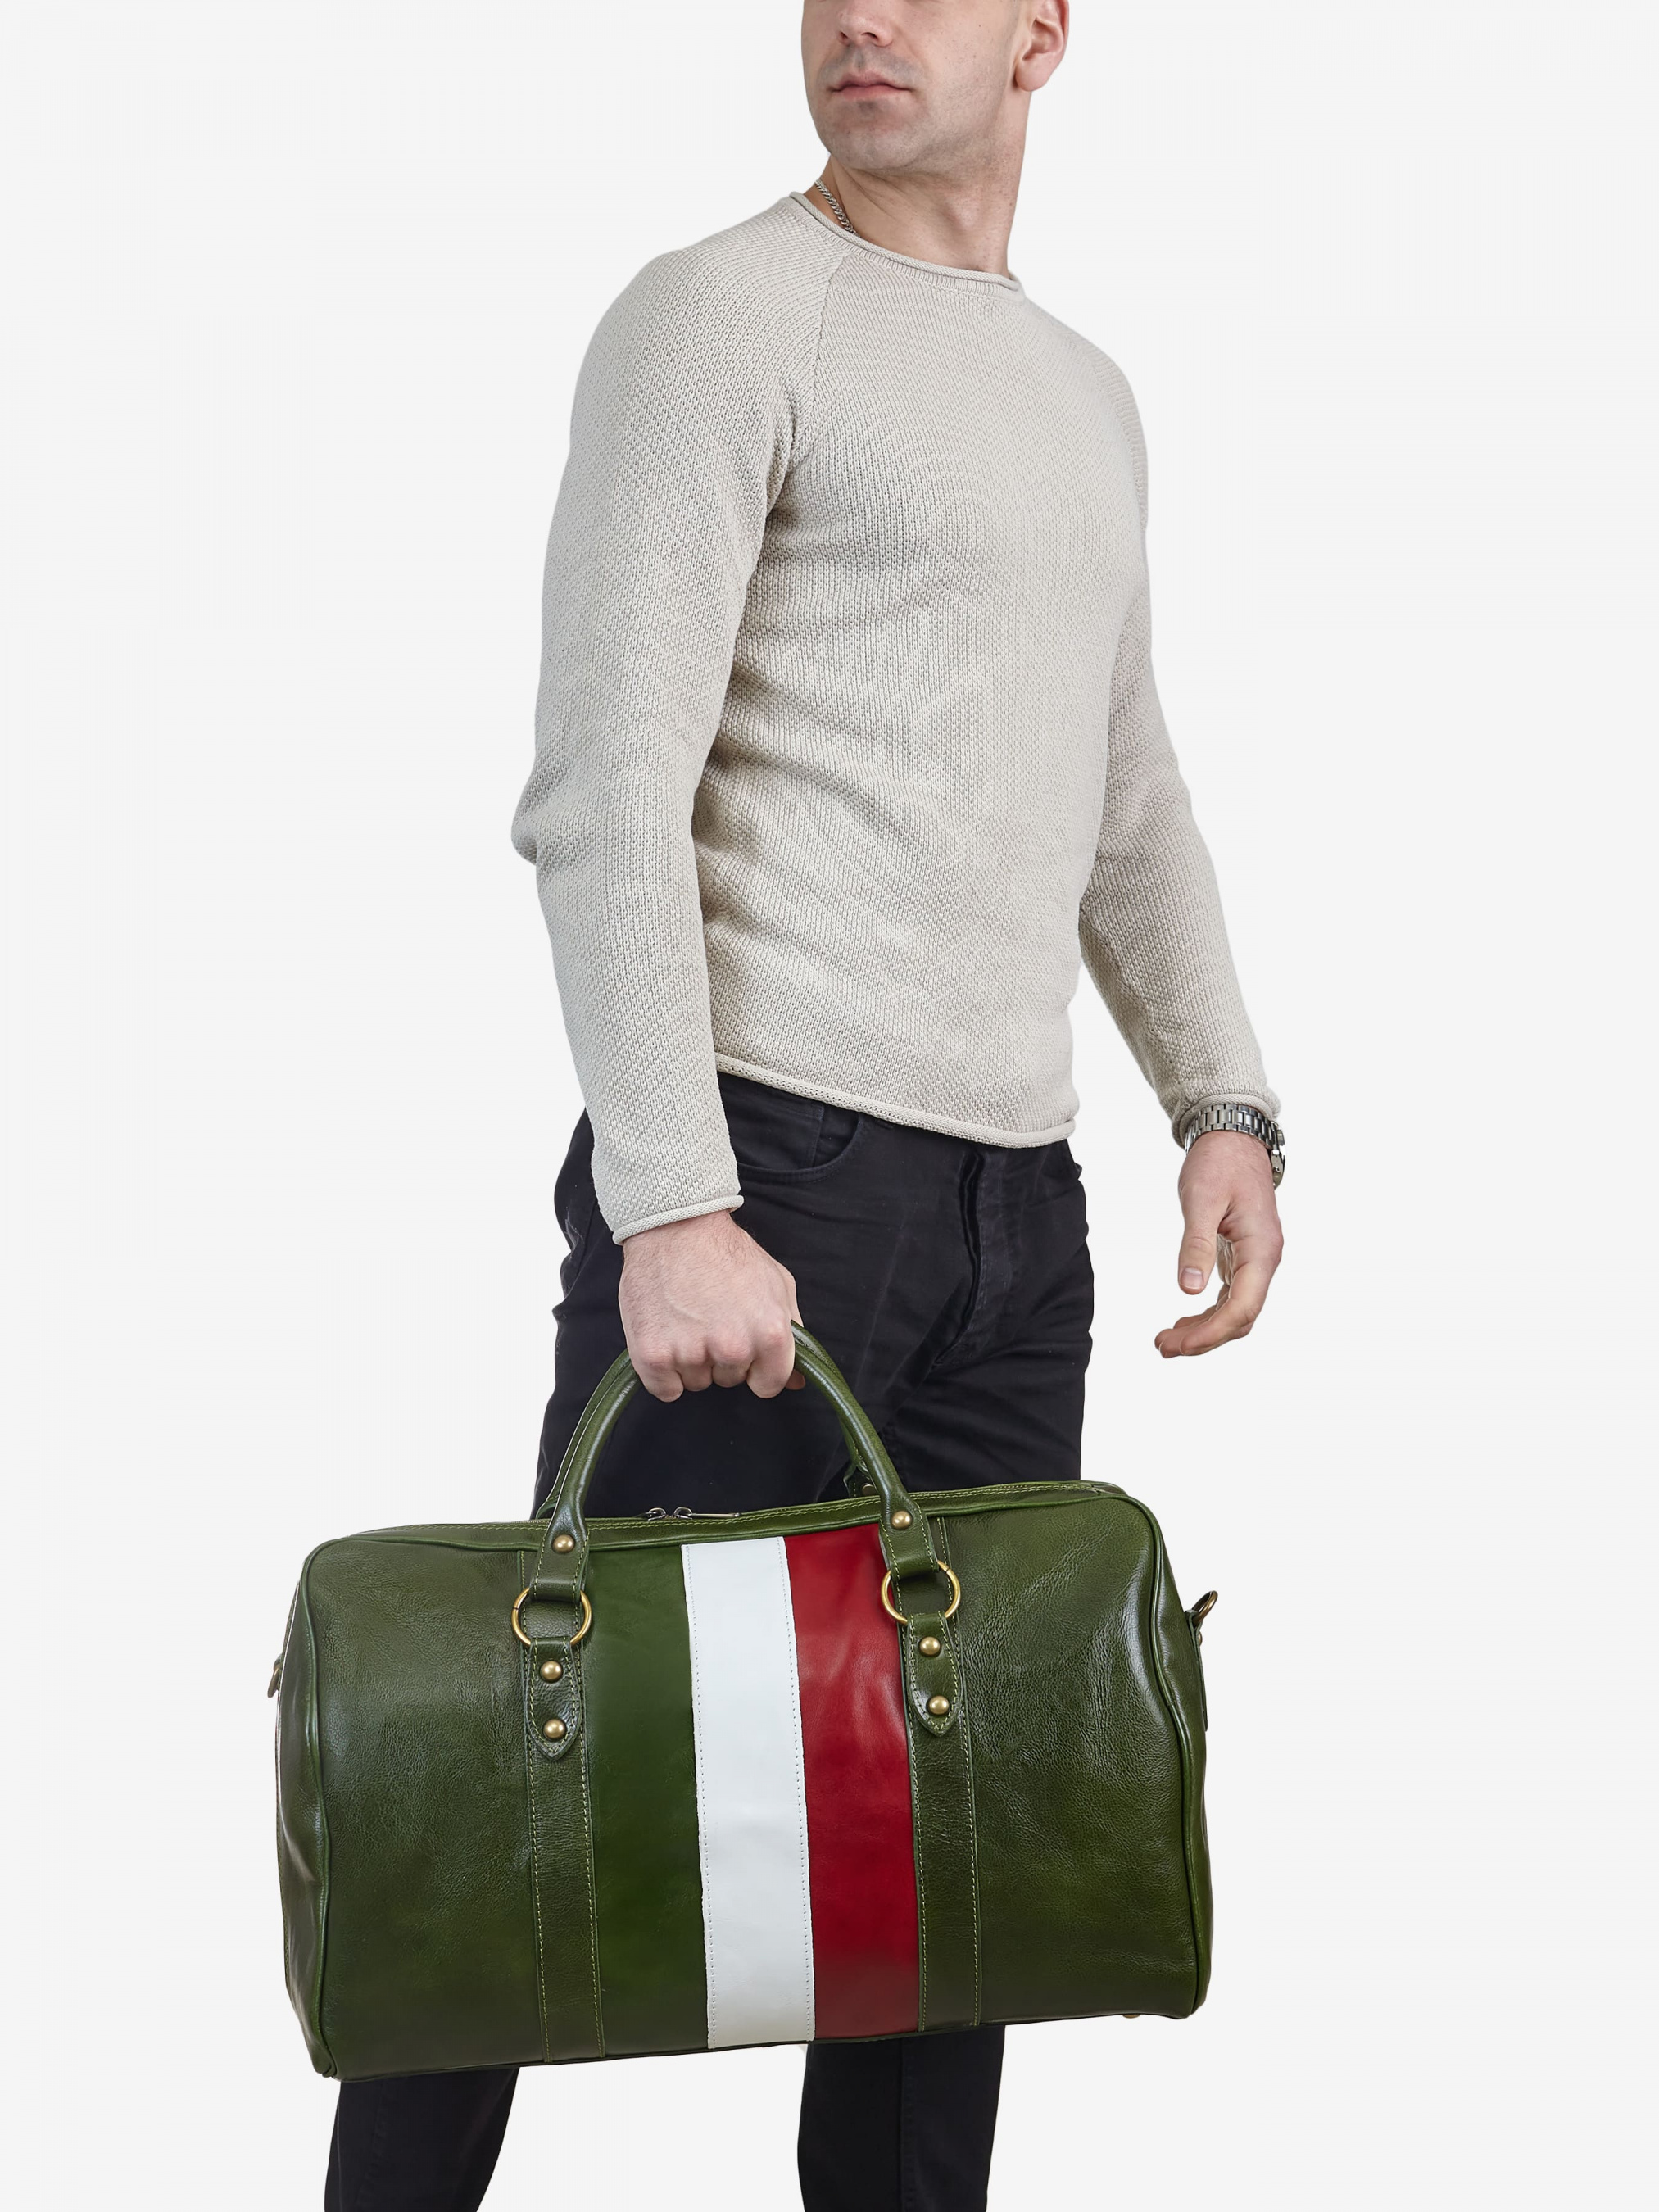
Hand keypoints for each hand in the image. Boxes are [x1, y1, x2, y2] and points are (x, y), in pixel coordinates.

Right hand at [619, 1208, 806, 1401]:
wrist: (674, 1226)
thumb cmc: (727, 1253)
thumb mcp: (776, 1284)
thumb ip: (793, 1334)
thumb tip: (797, 1381)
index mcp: (770, 1333)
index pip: (769, 1385)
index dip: (757, 1367)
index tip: (744, 1347)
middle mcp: (733, 1347)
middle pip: (730, 1382)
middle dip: (722, 1358)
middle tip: (710, 1319)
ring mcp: (691, 1353)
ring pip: (697, 1384)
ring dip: (691, 1362)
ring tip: (686, 1319)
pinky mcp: (653, 1356)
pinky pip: (665, 1390)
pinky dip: (663, 1372)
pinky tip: (666, 1337)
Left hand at [1154, 1132, 1282, 1357]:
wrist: (1233, 1138)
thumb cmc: (1218, 1164)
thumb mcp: (1201, 1200)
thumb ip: (1196, 1244)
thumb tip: (1187, 1289)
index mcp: (1261, 1249)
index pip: (1242, 1308)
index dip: (1210, 1333)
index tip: (1177, 1344)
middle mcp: (1264, 1260)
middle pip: (1241, 1318)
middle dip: (1204, 1339)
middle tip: (1162, 1347)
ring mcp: (1255, 1260)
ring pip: (1236, 1311)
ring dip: (1204, 1330)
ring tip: (1166, 1340)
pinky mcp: (1243, 1257)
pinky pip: (1231, 1297)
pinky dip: (1209, 1313)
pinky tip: (1184, 1320)